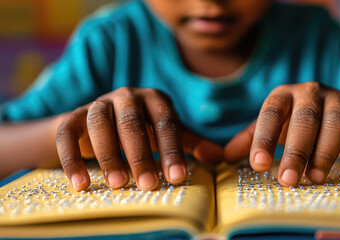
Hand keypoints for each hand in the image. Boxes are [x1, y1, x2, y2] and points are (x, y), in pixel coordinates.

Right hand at [56, 87, 222, 190]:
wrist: (98, 124)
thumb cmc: (141, 131)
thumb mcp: (166, 135)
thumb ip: (189, 144)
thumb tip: (218, 158)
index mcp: (154, 99)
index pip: (166, 123)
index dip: (171, 150)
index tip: (176, 178)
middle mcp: (126, 97)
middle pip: (132, 123)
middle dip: (141, 155)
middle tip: (148, 185)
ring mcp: (98, 104)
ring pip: (100, 124)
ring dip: (109, 155)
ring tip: (119, 184)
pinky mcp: (72, 116)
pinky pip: (68, 133)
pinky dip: (72, 158)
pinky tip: (81, 184)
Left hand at [225, 82, 339, 185]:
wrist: (338, 113)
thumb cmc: (296, 124)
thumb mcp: (273, 129)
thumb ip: (251, 139)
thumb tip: (223, 157)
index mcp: (284, 96)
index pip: (271, 114)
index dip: (263, 139)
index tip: (258, 166)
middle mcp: (311, 92)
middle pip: (305, 118)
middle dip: (297, 151)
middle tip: (289, 180)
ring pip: (337, 120)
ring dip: (327, 150)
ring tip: (316, 178)